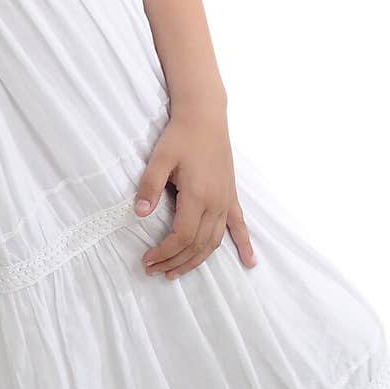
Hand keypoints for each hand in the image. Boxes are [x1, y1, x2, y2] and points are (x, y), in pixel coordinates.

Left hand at [134, 107, 256, 279]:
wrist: (205, 117)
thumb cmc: (180, 136)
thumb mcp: (159, 158)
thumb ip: (149, 186)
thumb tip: (139, 213)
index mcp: (198, 195)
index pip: (182, 236)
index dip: (165, 252)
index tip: (148, 259)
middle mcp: (216, 203)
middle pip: (198, 245)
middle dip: (176, 261)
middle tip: (155, 271)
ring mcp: (226, 201)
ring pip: (214, 242)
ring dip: (196, 260)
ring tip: (177, 271)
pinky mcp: (231, 196)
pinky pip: (240, 226)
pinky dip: (244, 245)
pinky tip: (249, 262)